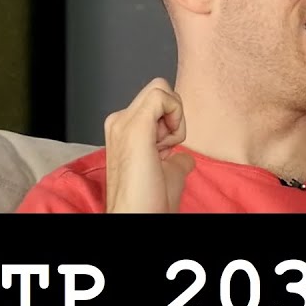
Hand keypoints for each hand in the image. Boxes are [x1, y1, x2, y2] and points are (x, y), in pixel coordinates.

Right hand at [104, 78, 195, 212]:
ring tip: (162, 150)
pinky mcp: (134, 126)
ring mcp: (123, 122)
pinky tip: (166, 145)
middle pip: (159, 90)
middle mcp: (120, 122)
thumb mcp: (169, 171)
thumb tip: (184, 155)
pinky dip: (176, 117)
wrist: (137, 216)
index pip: (157, 102)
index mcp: (124, 129)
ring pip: (161, 89)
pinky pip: (163, 95)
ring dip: (174, 118)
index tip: (166, 151)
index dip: (172, 122)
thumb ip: (174, 156)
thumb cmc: (150, 202)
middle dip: (173, 115)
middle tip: (165, 148)